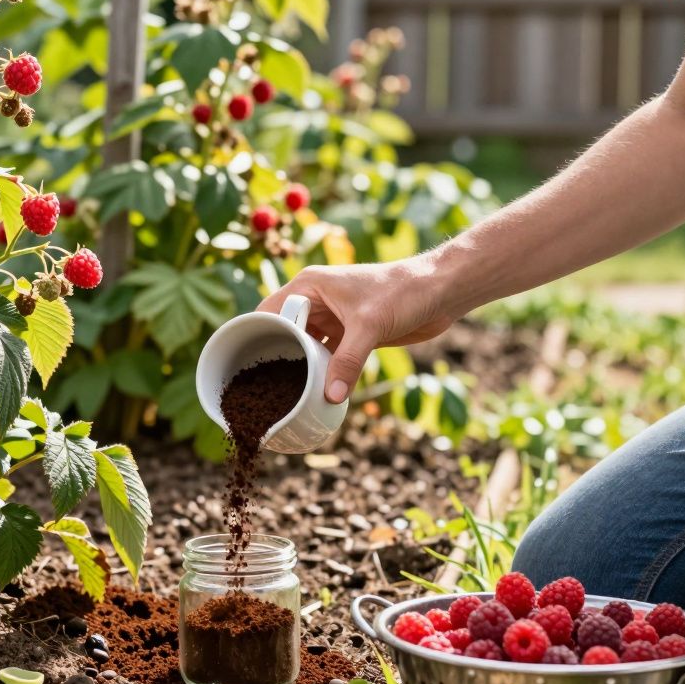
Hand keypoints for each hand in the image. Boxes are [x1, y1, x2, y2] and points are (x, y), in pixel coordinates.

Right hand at [257, 259, 456, 403]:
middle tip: (263, 389)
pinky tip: (318, 393)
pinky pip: (329, 358)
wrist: (441, 291)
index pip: (269, 311)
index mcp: (310, 286)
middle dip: (277, 358)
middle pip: (285, 333)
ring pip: (306, 348)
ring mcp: (334, 320)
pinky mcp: (352, 335)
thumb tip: (330, 397)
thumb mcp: (369, 326)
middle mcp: (316, 302)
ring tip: (286, 396)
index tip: (243, 365)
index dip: (254, 335)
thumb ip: (348, 361)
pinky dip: (324, 373)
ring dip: (301, 369)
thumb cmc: (403, 291)